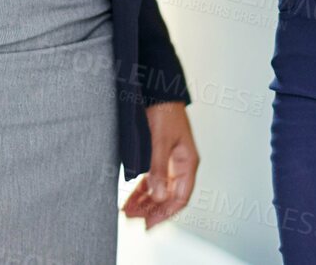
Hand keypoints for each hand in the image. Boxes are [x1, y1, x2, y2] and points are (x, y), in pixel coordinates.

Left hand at [121, 101, 197, 228]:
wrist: (158, 90)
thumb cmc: (164, 111)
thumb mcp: (159, 141)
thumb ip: (158, 169)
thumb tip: (157, 195)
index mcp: (188, 163)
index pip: (180, 197)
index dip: (165, 214)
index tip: (148, 225)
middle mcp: (181, 165)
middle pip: (169, 196)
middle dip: (151, 210)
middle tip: (132, 219)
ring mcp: (171, 160)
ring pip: (160, 189)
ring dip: (145, 201)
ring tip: (128, 211)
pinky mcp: (160, 155)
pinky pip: (153, 179)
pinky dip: (143, 190)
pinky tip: (131, 197)